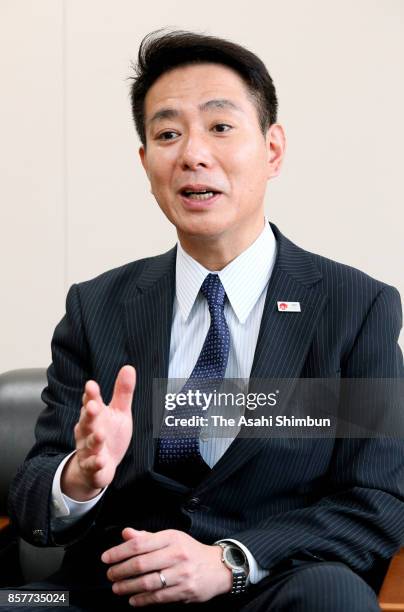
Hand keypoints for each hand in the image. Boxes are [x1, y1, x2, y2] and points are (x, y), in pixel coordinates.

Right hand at [61, 365, 135, 499]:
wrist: (97, 468)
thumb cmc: (109, 434)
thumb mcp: (119, 412)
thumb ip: (123, 392)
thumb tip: (129, 367)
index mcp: (94, 415)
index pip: (91, 402)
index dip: (91, 394)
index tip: (91, 385)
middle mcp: (87, 431)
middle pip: (86, 421)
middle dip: (89, 414)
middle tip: (93, 406)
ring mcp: (88, 450)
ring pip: (89, 443)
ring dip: (94, 439)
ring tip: (100, 434)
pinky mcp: (92, 468)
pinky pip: (92, 466)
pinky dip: (96, 463)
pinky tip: (102, 460)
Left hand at [101, 528, 231, 606]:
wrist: (217, 568)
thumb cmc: (190, 551)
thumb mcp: (171, 538)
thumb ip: (147, 537)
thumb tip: (126, 533)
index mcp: (171, 538)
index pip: (139, 544)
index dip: (119, 551)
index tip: (106, 558)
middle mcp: (177, 554)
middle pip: (141, 563)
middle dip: (121, 571)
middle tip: (110, 575)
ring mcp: (181, 574)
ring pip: (148, 582)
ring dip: (128, 587)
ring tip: (117, 588)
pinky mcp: (185, 591)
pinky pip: (158, 597)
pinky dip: (142, 600)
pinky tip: (133, 599)